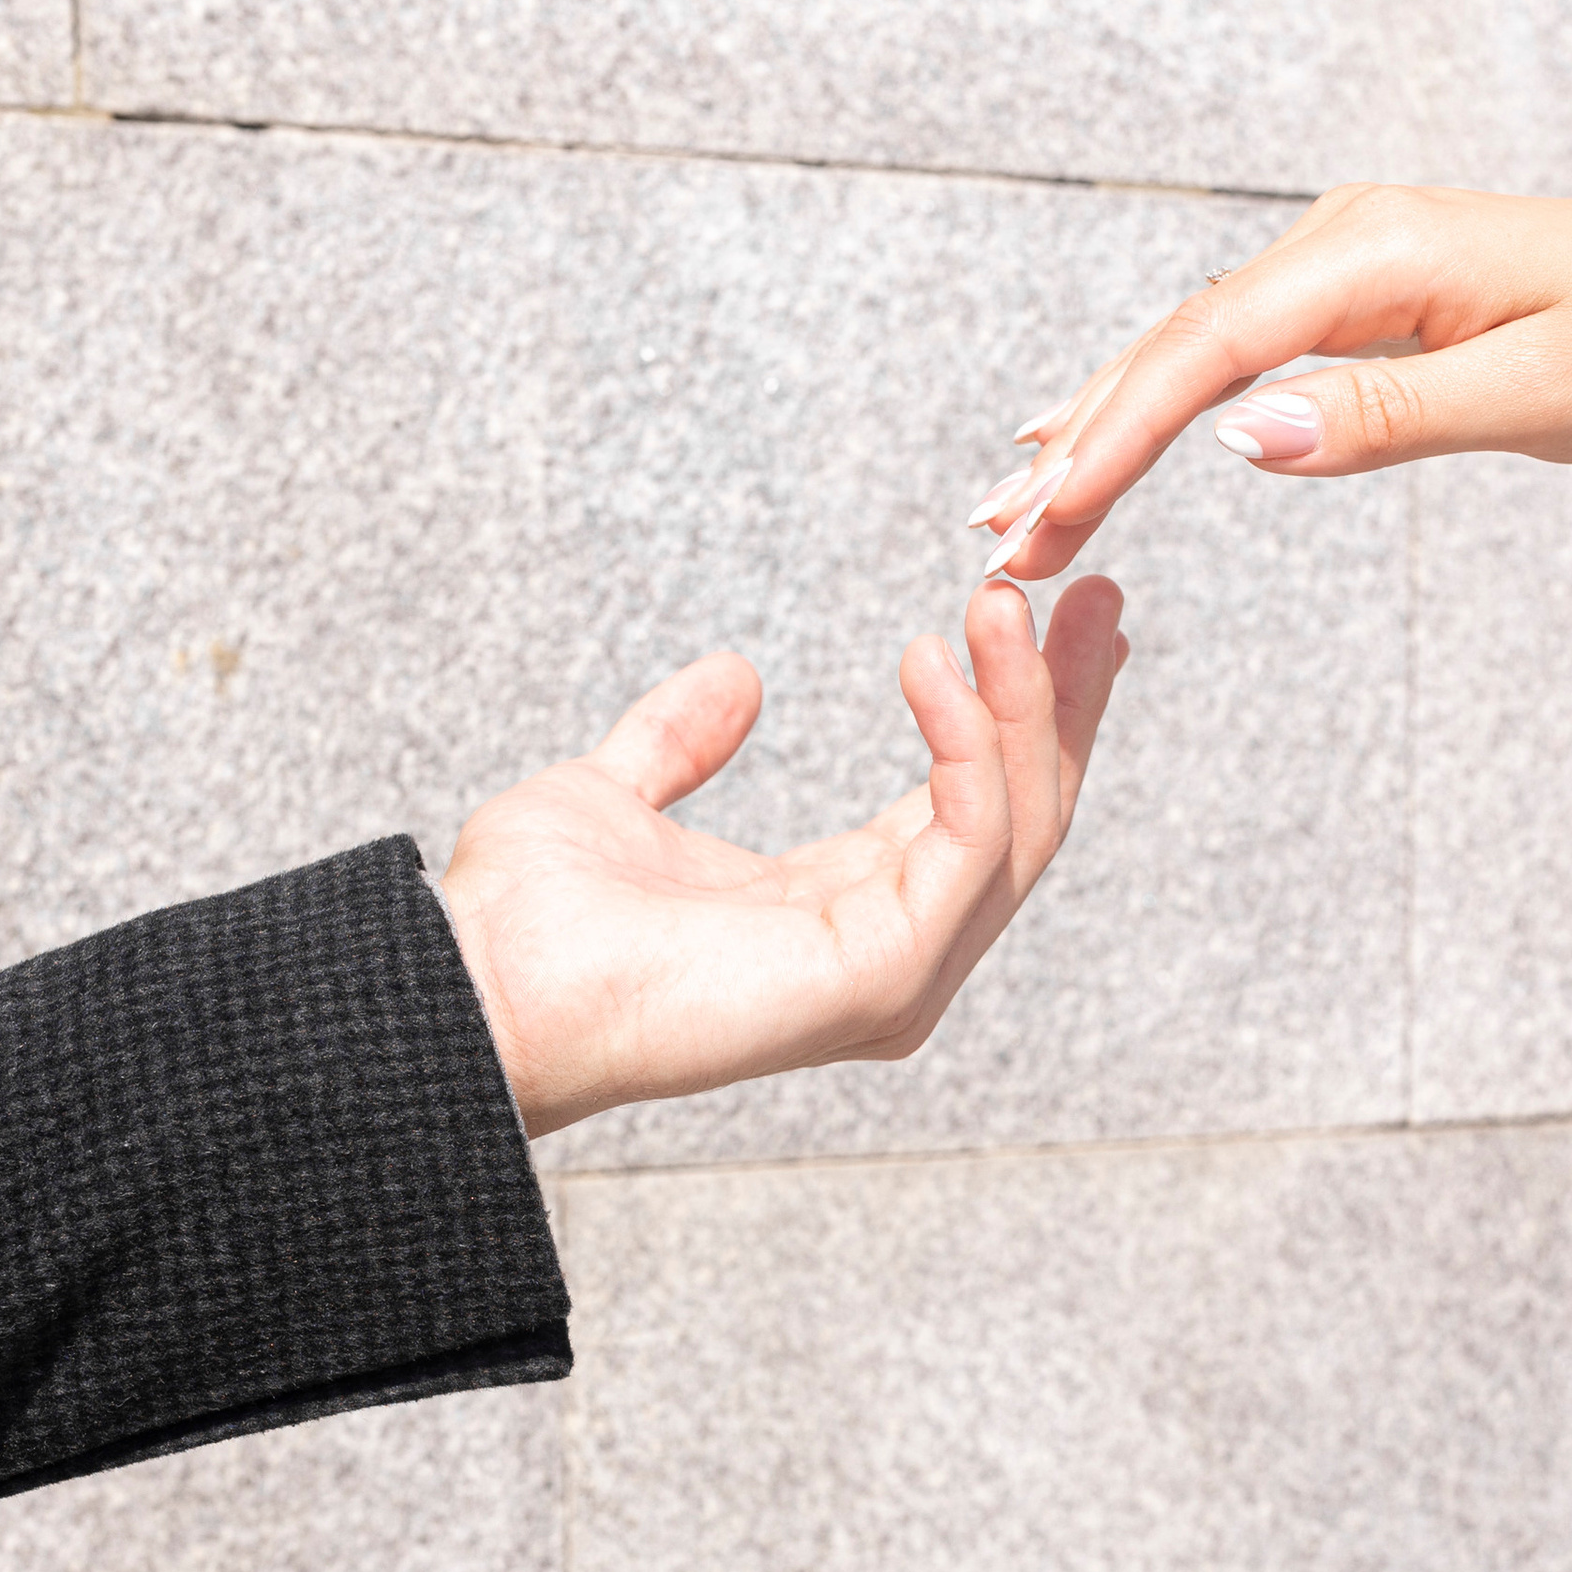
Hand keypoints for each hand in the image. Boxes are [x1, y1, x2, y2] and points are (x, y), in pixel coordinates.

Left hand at [436, 578, 1125, 1135]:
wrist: (477, 981)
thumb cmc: (525, 920)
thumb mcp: (614, 792)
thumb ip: (681, 741)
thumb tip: (738, 677)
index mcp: (839, 913)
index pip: (972, 806)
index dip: (1016, 708)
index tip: (1042, 607)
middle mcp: (890, 955)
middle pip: (1025, 816)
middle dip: (1063, 700)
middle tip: (1094, 591)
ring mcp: (896, 975)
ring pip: (1017, 825)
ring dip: (1025, 702)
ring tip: (1003, 598)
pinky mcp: (883, 977)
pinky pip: (968, 842)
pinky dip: (966, 744)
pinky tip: (930, 659)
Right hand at [972, 186, 1571, 590]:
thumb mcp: (1533, 392)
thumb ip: (1387, 415)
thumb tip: (1244, 438)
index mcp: (1377, 251)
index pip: (1210, 349)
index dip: (1116, 433)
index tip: (1045, 509)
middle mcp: (1341, 239)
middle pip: (1175, 348)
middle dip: (1080, 444)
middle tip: (993, 539)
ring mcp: (1340, 263)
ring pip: (1188, 351)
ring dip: (1098, 428)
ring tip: (1012, 508)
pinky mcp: (1351, 296)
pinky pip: (1228, 353)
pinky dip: (1151, 404)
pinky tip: (1086, 438)